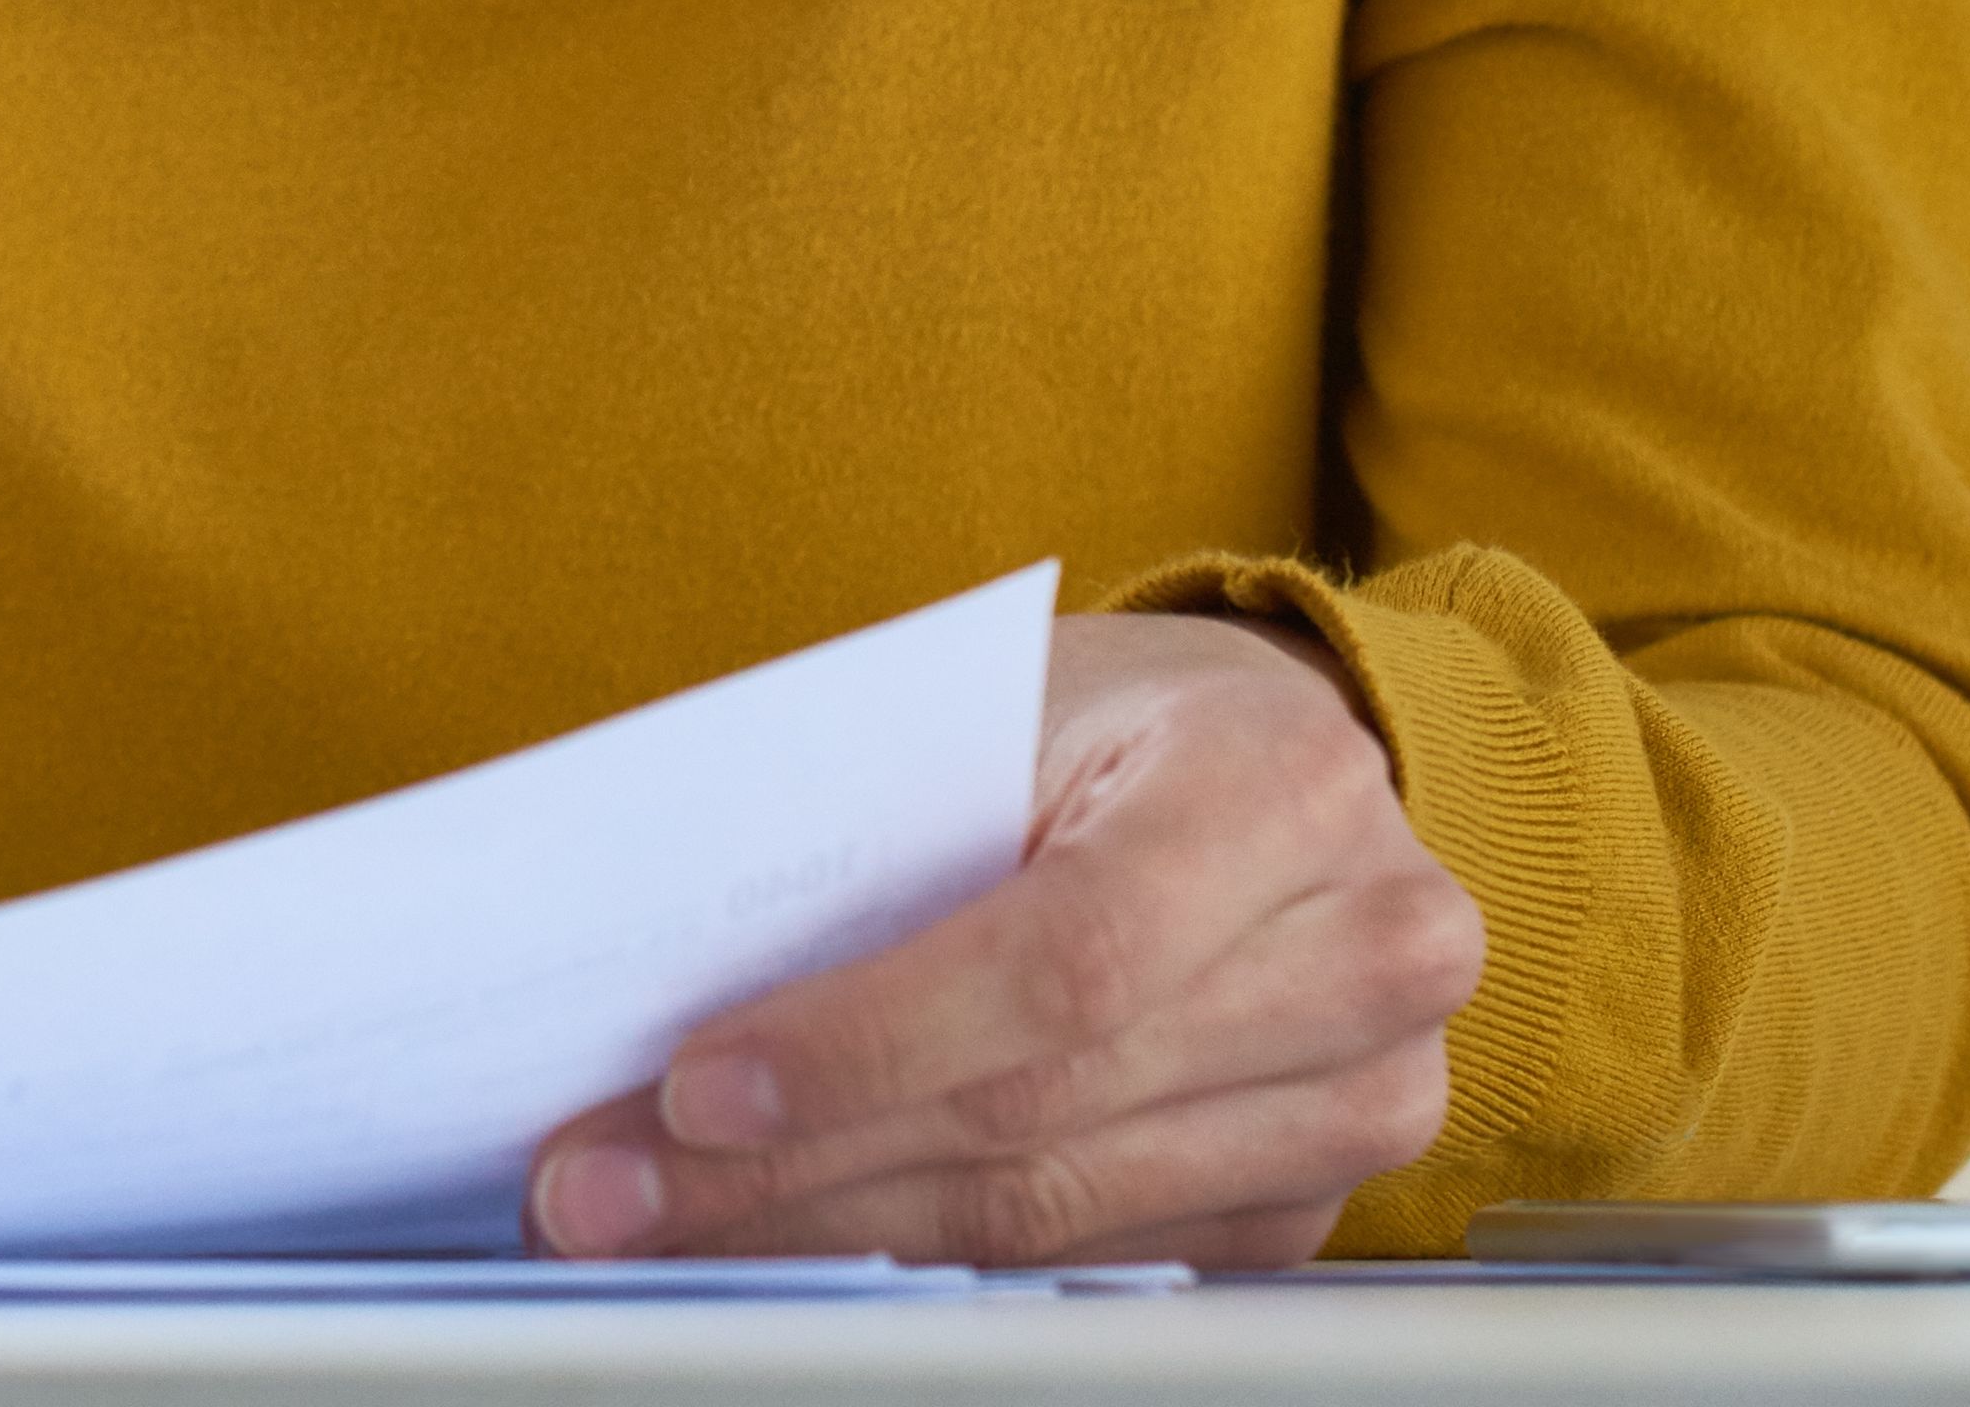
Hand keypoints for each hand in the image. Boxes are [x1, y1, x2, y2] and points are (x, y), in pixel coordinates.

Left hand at [528, 611, 1479, 1270]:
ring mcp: (1358, 1100)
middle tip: (603, 1187)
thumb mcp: (1002, 701)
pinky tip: (790, 1239)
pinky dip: (920, 1263)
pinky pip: (1088, 1268)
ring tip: (654, 1222)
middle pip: (1041, 1110)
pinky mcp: (1303, 1206)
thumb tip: (664, 965)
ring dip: (827, 1235)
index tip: (691, 1088)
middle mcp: (1366, 954)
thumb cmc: (1113, 717)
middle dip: (789, 1164)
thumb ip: (877, 820)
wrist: (1275, 763)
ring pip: (1053, 1216)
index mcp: (1283, 787)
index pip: (1066, 958)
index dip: (869, 1042)